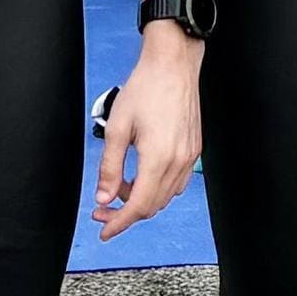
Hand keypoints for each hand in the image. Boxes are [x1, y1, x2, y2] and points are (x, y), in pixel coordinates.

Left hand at [93, 18, 203, 237]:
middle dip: (125, 213)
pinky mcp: (194, 149)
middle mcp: (178, 161)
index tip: (104, 230)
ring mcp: (190, 156)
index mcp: (158, 158)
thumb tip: (104, 198)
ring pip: (166, 196)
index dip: (119, 223)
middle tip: (102, 208)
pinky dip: (157, 188)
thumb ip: (109, 167)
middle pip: (152, 206)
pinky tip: (141, 176)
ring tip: (119, 186)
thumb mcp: (116, 128)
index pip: (138, 206)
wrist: (173, 65)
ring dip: (142, 200)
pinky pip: (177, 182)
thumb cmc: (145, 88)